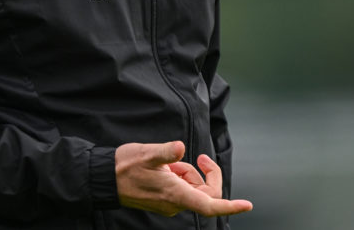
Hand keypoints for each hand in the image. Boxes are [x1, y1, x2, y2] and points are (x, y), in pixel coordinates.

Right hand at [115, 141, 252, 217]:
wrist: (106, 178)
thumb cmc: (125, 166)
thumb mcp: (147, 154)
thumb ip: (166, 152)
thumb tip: (180, 147)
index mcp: (175, 194)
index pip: (209, 205)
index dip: (230, 206)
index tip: (247, 205)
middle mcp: (175, 202)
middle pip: (207, 194)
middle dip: (208, 175)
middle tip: (200, 156)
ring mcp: (171, 202)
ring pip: (195, 190)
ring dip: (192, 173)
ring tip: (174, 162)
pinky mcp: (165, 199)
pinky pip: (184, 189)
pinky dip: (183, 176)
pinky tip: (169, 168)